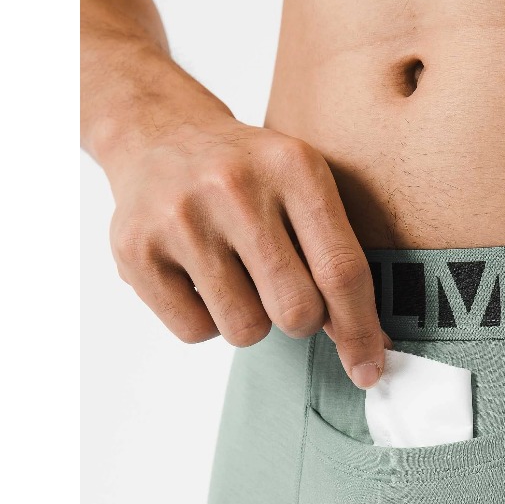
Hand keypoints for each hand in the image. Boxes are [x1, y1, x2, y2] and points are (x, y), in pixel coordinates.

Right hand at [106, 117, 390, 385]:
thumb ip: (337, 261)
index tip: (369, 370)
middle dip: (301, 321)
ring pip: (245, 330)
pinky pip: (196, 332)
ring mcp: (180, 217)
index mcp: (293, 166)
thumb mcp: (302, 190)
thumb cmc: (248, 178)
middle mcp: (234, 186)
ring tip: (235, 274)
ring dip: (250, 319)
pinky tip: (199, 277)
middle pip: (296, 311)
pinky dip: (206, 321)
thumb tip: (369, 348)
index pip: (342, 271)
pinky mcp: (135, 248)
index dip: (360, 331)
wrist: (159, 133)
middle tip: (284, 291)